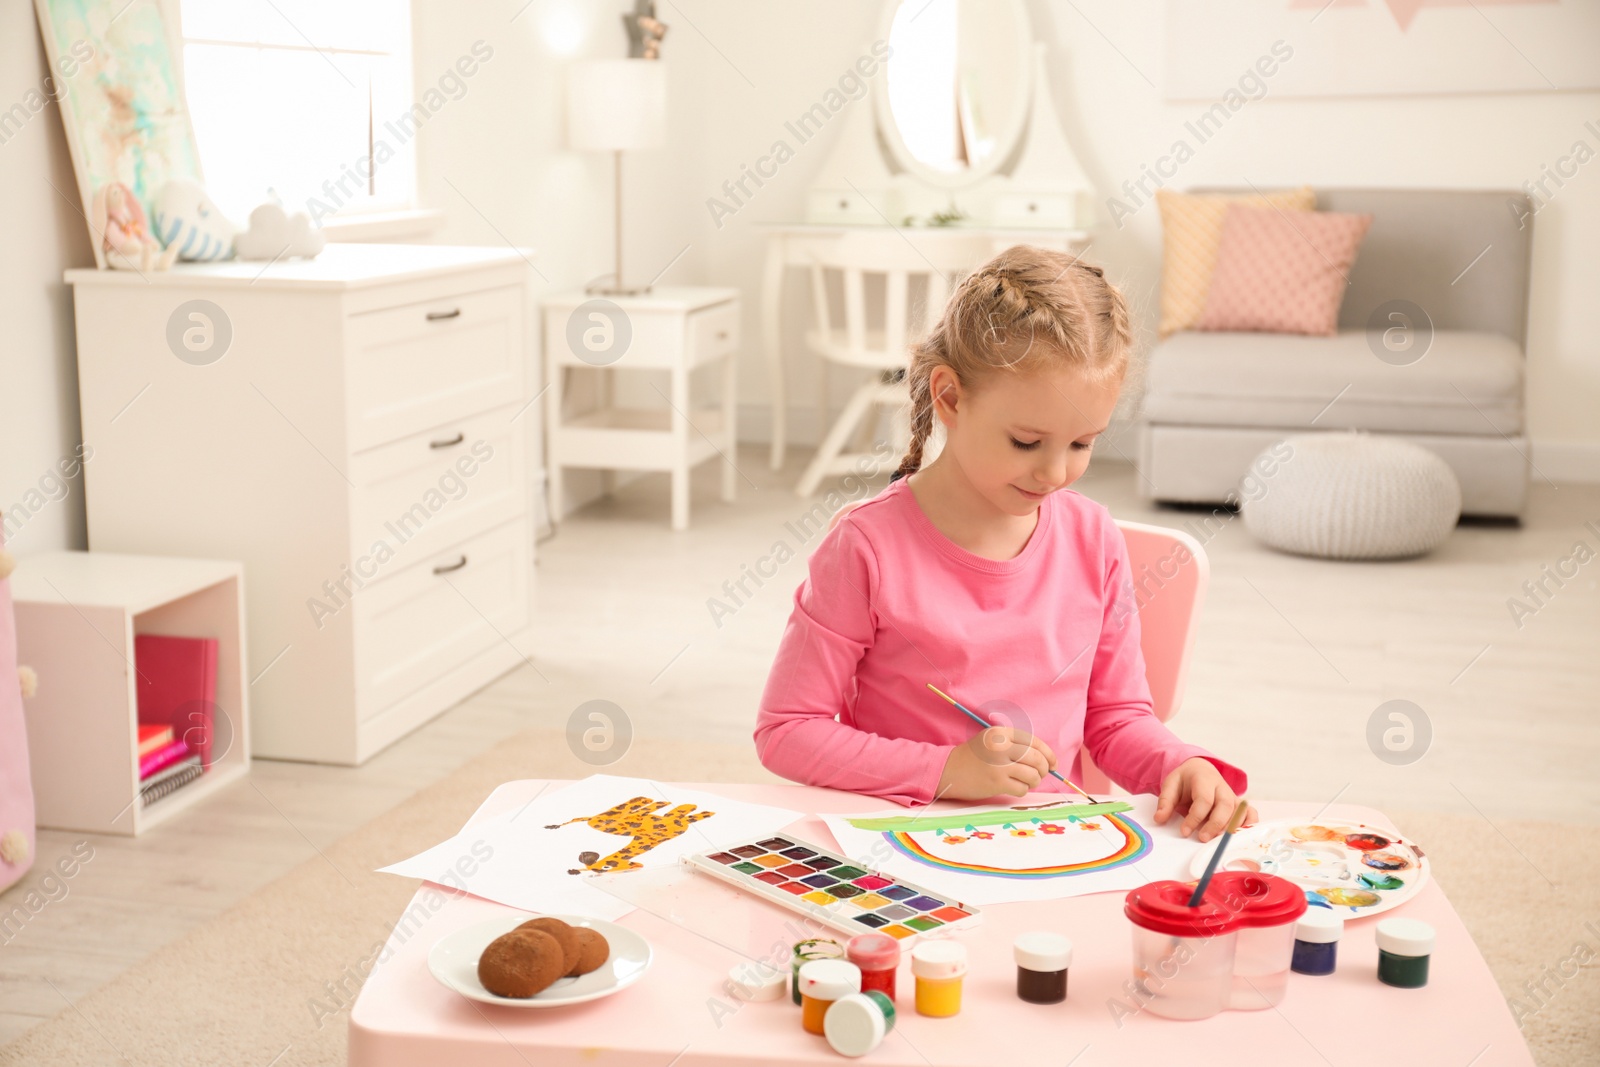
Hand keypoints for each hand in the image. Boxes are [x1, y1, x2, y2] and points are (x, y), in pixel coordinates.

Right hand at [936, 727, 1057, 801]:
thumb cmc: (973, 757)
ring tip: (1026, 782)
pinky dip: (1022, 790)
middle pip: (1037, 759)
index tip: (1053, 764)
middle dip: (1044, 769)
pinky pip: (1022, 788)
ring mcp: (999, 765)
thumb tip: (1046, 759)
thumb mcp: (992, 740)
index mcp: (1001, 733)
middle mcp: (1001, 746)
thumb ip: (1015, 744)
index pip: (1034, 742)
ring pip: (1032, 775)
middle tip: (1041, 774)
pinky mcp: (997, 782)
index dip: (1048, 754)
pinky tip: (1014, 787)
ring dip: (1034, 781)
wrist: (948, 770)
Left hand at [1153, 757, 1256, 842]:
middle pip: (1225, 806)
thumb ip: (1165, 801)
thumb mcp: (1171, 785)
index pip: (1203, 799)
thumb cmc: (1185, 780)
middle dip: (1215, 824)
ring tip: (1218, 842)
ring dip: (1231, 828)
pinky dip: (1249, 825)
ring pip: (1239, 812)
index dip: (1195, 817)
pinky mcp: (1239, 805)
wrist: (1200, 770)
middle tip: (1202, 839)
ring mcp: (1233, 796)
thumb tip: (1159, 819)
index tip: (1184, 831)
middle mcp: (1222, 787)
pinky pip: (1250, 814)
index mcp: (1204, 779)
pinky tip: (1239, 838)